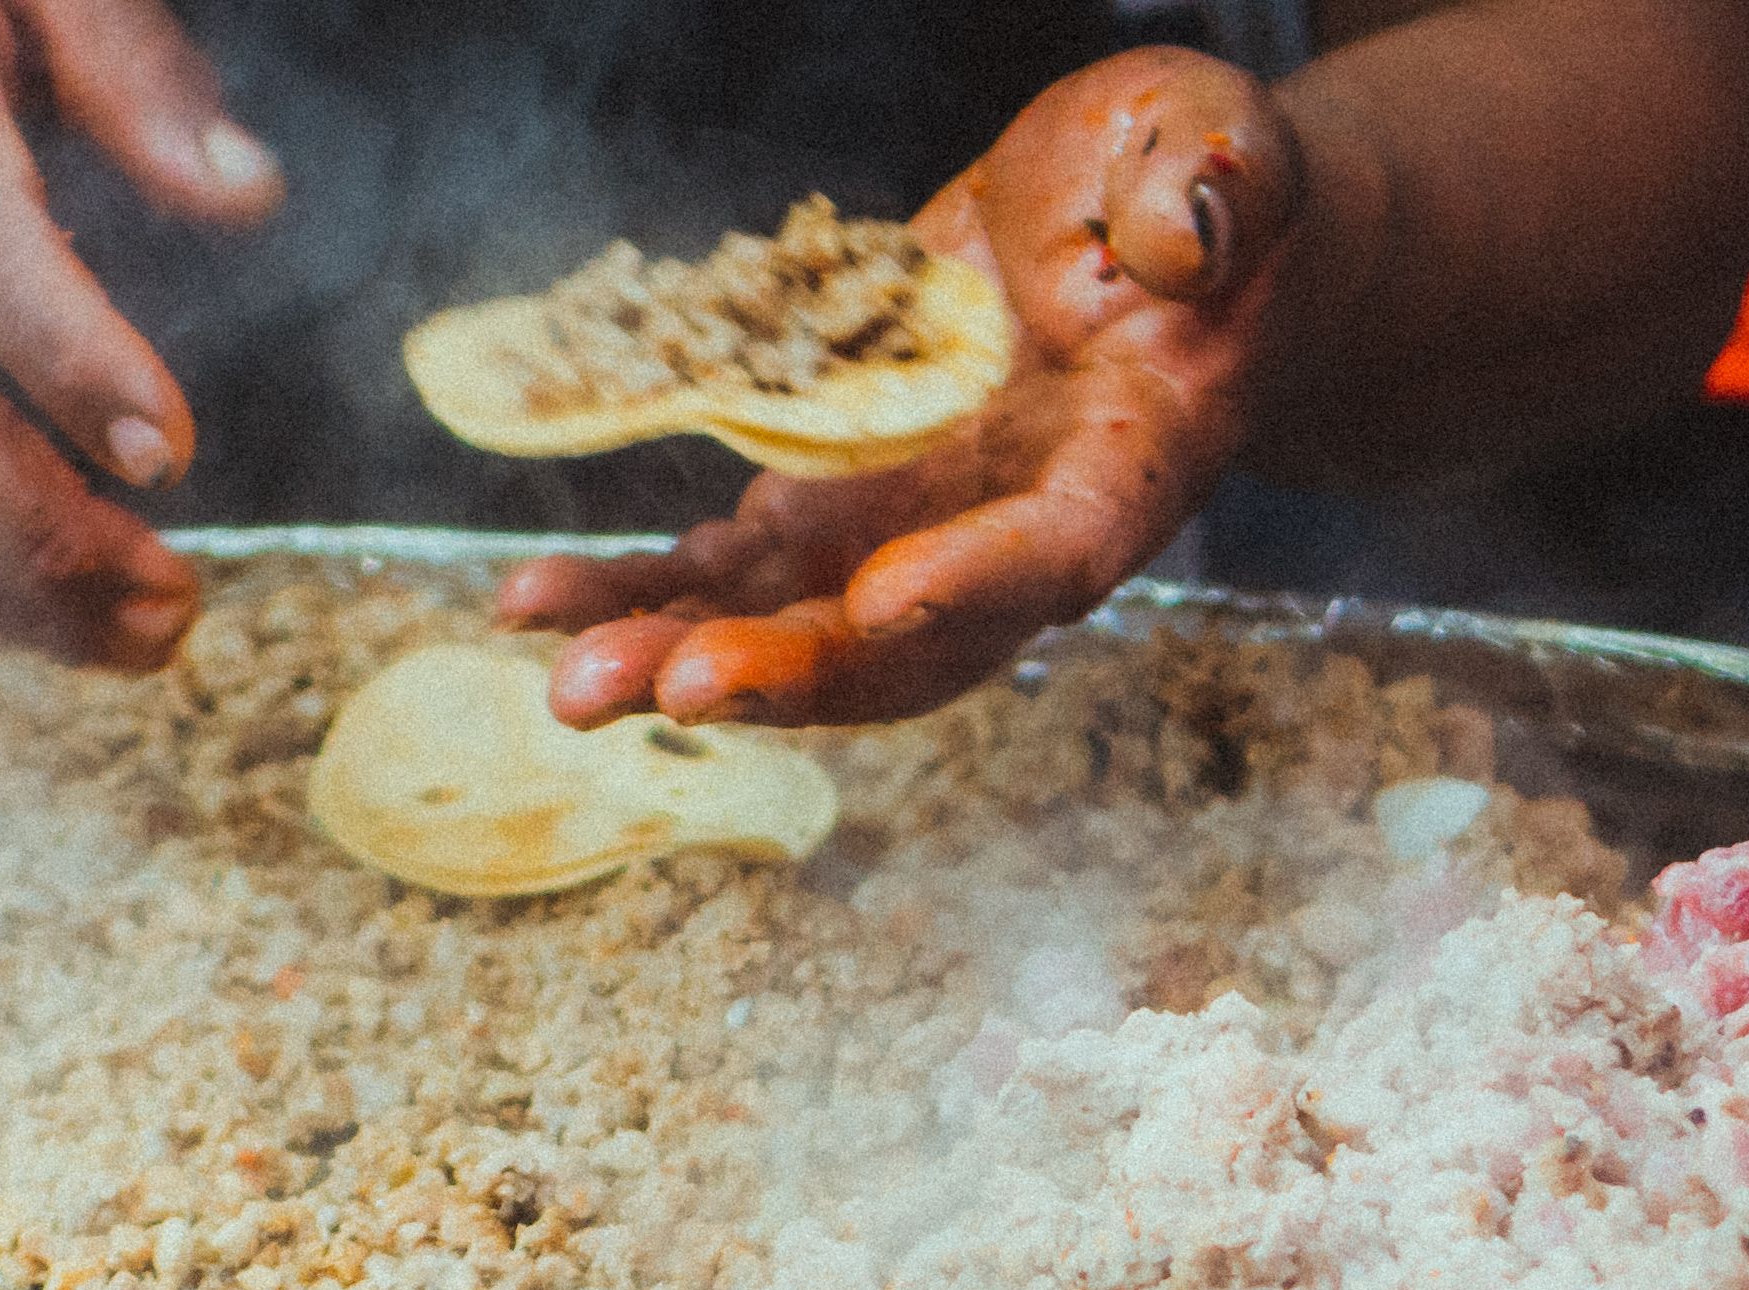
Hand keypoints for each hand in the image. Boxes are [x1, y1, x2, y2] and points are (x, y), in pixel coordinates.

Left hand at [501, 52, 1295, 729]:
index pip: (1054, 551)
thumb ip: (1207, 185)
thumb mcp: (1212, 142)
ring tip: (567, 676)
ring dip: (674, 661)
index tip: (884, 597)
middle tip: (673, 686)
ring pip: (785, 631)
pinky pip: (718, 576)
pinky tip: (536, 600)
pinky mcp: (820, 514)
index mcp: (1123, 469)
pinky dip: (631, 594)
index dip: (974, 582)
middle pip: (899, 647)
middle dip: (784, 671)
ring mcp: (899, 539)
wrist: (1127, 235)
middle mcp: (1002, 541)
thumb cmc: (1189, 183)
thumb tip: (1184, 232)